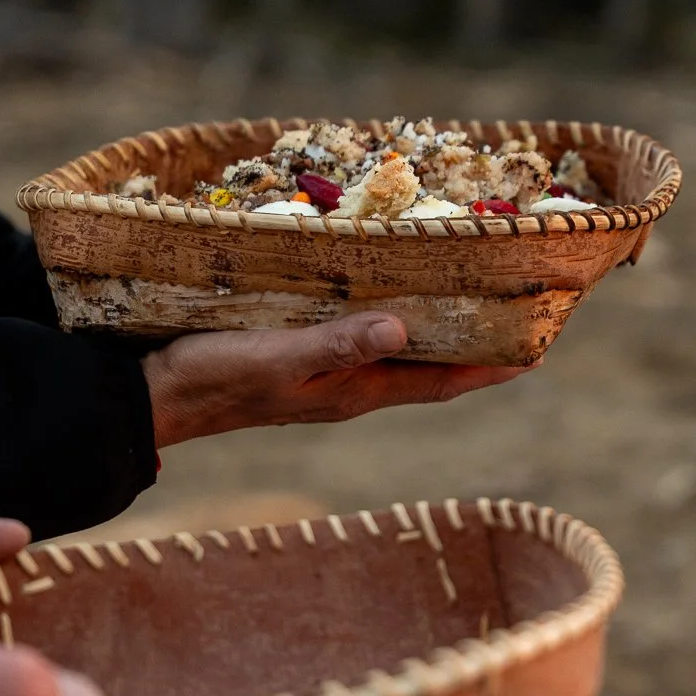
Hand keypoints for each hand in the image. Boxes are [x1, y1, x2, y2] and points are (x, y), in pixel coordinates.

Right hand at [143, 312, 527, 446]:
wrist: (155, 398)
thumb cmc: (215, 376)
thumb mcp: (280, 356)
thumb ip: (339, 343)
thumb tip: (405, 328)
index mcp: (356, 391)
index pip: (442, 380)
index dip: (491, 367)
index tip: (540, 350)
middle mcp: (350, 387)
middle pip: (430, 367)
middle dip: (475, 346)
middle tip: (516, 316)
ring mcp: (326, 376)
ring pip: (399, 354)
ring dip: (436, 331)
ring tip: (470, 302)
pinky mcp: (299, 359)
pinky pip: (363, 340)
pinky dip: (390, 321)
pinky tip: (387, 298)